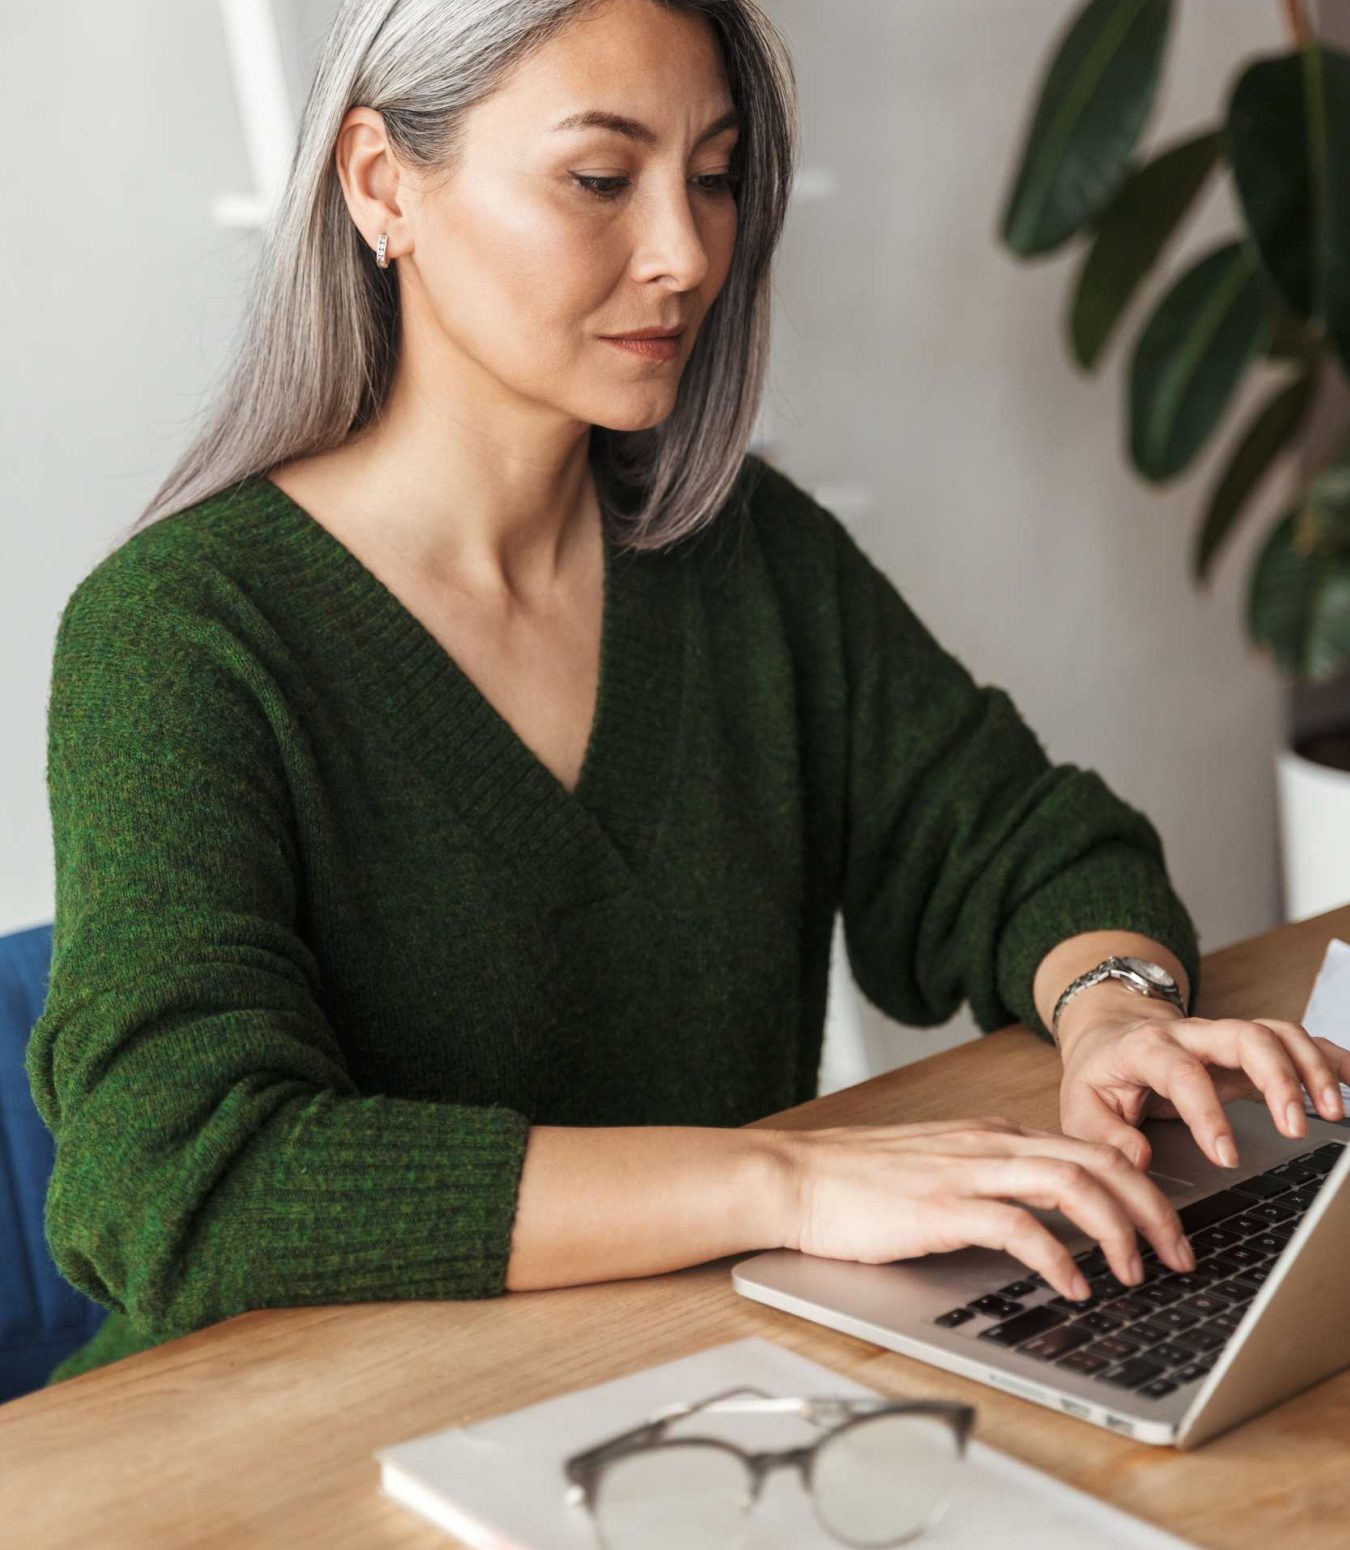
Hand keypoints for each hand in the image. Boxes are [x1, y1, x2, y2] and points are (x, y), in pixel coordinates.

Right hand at [769, 1115, 1195, 1302]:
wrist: (793, 1177)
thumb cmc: (854, 1183)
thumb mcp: (937, 1169)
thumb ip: (988, 1182)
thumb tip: (1041, 1218)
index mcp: (991, 1135)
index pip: (1090, 1148)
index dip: (1141, 1188)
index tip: (1164, 1229)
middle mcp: (988, 1144)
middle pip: (1100, 1162)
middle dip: (1153, 1209)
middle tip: (1179, 1255)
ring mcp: (966, 1171)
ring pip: (1073, 1184)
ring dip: (1119, 1230)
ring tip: (1138, 1272)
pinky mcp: (942, 1206)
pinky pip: (1020, 1227)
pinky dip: (1059, 1256)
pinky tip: (1073, 1285)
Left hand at [1056, 1001, 1349, 1172]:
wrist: (1109, 1034)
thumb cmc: (1100, 1076)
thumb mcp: (1081, 1107)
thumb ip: (1105, 1135)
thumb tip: (1139, 1161)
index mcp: (1145, 1048)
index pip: (1181, 1071)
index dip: (1205, 1111)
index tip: (1226, 1155)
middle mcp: (1191, 1035)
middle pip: (1243, 1035)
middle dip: (1277, 1077)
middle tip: (1295, 1128)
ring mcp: (1223, 1037)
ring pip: (1276, 1032)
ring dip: (1311, 1066)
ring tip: (1336, 1112)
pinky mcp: (1248, 1046)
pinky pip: (1295, 1040)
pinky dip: (1328, 1057)